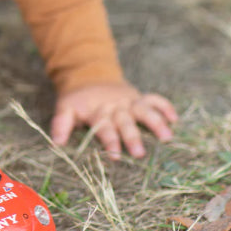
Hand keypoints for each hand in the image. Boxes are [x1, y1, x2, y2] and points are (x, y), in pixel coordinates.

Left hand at [51, 81, 177, 159]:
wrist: (89, 75)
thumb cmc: (78, 100)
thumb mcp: (65, 108)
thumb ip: (61, 124)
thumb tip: (56, 143)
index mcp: (98, 111)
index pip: (104, 127)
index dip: (109, 141)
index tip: (115, 156)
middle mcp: (115, 106)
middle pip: (125, 121)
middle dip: (132, 137)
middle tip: (140, 154)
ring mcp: (129, 101)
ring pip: (144, 110)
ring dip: (156, 122)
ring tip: (168, 137)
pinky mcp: (138, 97)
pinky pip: (154, 99)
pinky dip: (165, 107)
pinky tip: (175, 119)